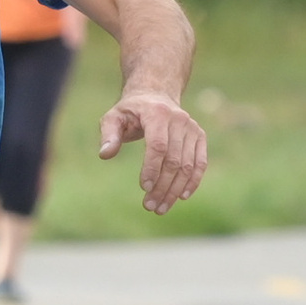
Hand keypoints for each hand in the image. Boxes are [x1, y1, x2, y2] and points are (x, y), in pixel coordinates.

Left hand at [98, 89, 208, 215]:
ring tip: (161, 208)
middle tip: (150, 206)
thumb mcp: (113, 117)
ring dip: (175, 189)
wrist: (156, 96)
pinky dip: (193, 181)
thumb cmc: (131, 111)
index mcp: (157, 113)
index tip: (143, 188)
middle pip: (174, 160)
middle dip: (162, 186)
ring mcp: (192, 128)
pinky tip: (182, 197)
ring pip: (187, 165)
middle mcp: (179, 119)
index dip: (152, 168)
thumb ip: (108, 135)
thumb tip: (105, 154)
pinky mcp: (200, 136)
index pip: (158, 145)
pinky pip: (200, 162)